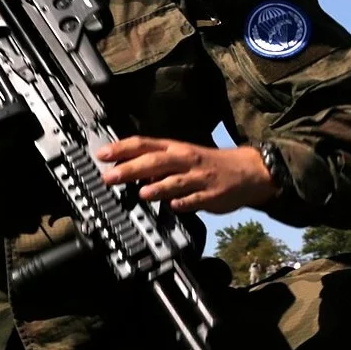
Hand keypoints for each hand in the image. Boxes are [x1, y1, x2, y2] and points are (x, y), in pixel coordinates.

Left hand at [98, 137, 276, 212]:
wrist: (248, 170)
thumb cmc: (208, 164)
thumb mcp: (181, 156)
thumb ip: (154, 164)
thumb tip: (125, 170)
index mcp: (175, 149)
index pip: (144, 144)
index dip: (122, 148)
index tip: (102, 154)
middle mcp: (185, 160)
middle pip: (155, 162)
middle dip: (131, 169)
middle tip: (110, 177)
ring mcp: (199, 177)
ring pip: (176, 181)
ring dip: (158, 187)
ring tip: (142, 193)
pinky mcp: (212, 194)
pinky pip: (197, 199)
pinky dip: (185, 202)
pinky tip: (175, 206)